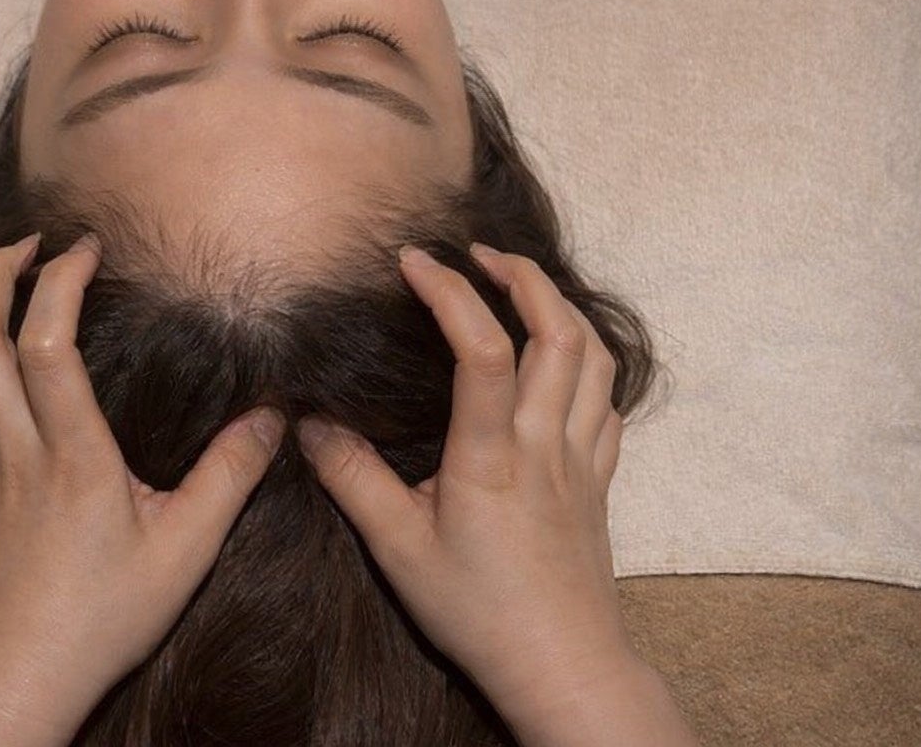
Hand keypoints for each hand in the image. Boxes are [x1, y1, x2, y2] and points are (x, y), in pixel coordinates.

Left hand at [0, 233, 285, 738]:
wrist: (10, 682)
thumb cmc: (99, 622)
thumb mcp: (185, 553)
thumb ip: (230, 478)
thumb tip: (271, 416)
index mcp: (72, 453)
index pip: (47, 341)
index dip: (59, 281)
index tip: (86, 248)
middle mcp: (15, 450)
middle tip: (26, 242)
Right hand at [294, 244, 635, 716]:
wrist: (562, 666)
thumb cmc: (479, 612)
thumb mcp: (398, 550)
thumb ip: (352, 480)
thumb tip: (310, 423)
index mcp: (490, 456)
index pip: (480, 347)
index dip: (449, 291)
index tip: (413, 261)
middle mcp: (543, 443)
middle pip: (558, 330)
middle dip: (522, 275)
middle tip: (478, 253)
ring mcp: (580, 458)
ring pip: (594, 357)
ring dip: (561, 306)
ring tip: (521, 286)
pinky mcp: (599, 479)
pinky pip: (610, 400)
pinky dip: (590, 359)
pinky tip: (562, 359)